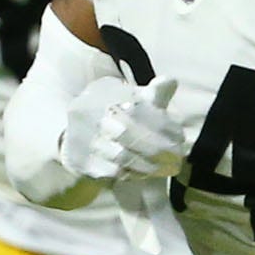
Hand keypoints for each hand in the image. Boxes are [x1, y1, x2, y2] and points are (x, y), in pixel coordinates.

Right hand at [61, 78, 186, 185]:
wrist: (74, 133)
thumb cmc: (112, 113)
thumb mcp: (130, 97)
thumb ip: (152, 93)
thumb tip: (171, 81)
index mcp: (105, 94)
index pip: (138, 109)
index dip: (163, 124)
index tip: (180, 137)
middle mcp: (90, 114)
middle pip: (128, 133)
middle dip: (158, 147)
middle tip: (177, 156)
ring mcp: (84, 139)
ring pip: (122, 156)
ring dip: (149, 164)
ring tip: (166, 167)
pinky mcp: (83, 162)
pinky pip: (113, 172)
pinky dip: (133, 173)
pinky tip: (146, 172)